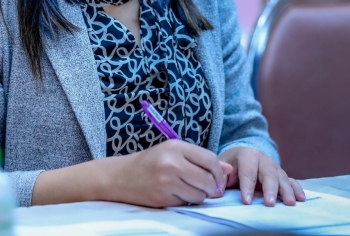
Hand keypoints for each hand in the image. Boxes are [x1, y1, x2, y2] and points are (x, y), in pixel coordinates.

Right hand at [105, 140, 231, 207]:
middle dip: (212, 188)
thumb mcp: (173, 153)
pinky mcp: (162, 197)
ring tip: (187, 189)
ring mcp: (166, 181)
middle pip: (208, 180)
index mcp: (176, 146)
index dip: (218, 172)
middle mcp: (172, 162)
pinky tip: (175, 194)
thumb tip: (229, 169)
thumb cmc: (150, 163)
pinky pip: (186, 203)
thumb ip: (201, 159)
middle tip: (207, 189)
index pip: (210, 160)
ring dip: (199, 196)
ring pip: (200, 195)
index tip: (217, 179)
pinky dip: (185, 201)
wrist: (120, 176)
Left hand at [219, 147, 304, 206]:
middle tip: (269, 203)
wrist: (242, 156)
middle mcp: (263, 159)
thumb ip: (220, 178)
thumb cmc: (231, 165)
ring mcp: (274, 166)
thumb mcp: (223, 168)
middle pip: (268, 173)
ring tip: (290, 203)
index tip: (246, 201)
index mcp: (247, 155)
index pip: (247, 171)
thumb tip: (217, 191)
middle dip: (270, 188)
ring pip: (282, 177)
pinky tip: (301, 198)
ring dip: (287, 190)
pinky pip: (291, 180)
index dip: (247, 186)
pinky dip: (296, 189)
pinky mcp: (281, 174)